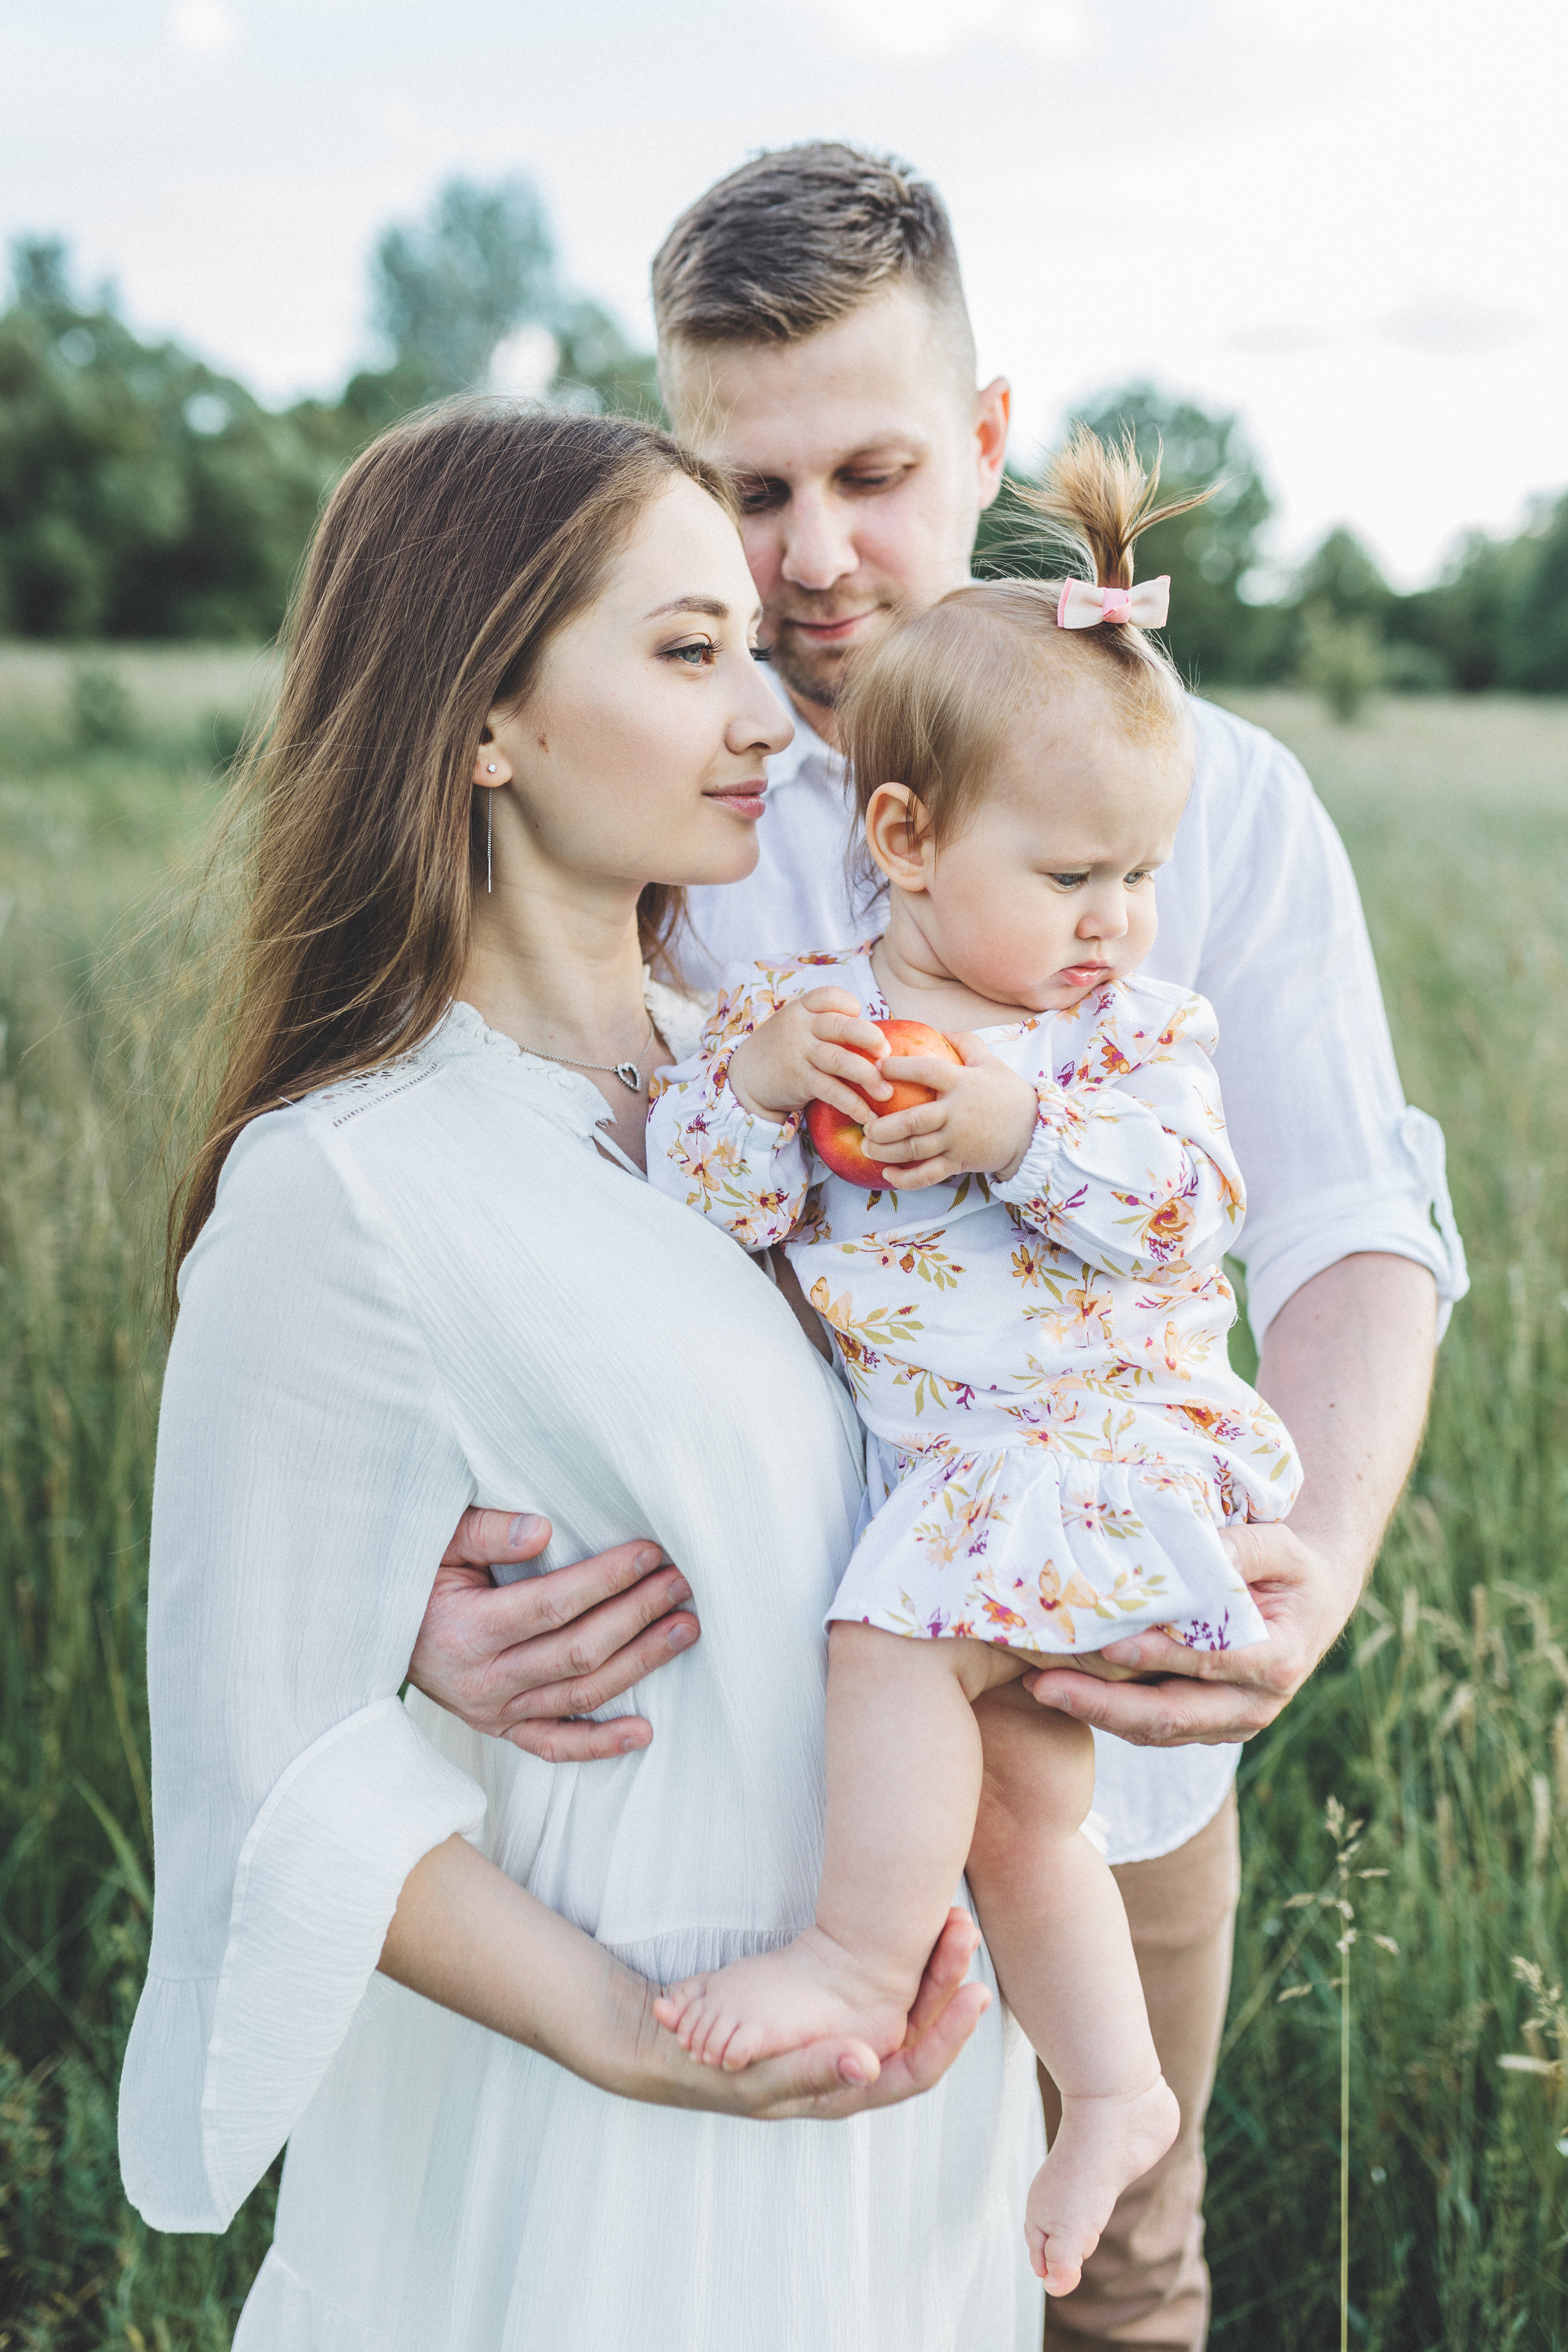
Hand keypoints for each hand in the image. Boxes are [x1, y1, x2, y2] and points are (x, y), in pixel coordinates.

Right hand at [408, 1509, 699, 1759]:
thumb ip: (485, 1531)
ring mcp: (492, 1712)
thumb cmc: (413, 1576)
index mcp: (467, 1629)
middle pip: (577, 1651)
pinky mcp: (499, 1729)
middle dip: (636, 1615)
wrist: (370, 1632)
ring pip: (580, 1696)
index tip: (650, 1554)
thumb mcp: (437, 1541)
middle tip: (681, 1584)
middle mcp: (482, 1680)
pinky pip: (554, 1745)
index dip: (606, 1580)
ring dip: (639, 1664)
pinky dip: (599, 1744)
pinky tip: (645, 1731)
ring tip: (684, 1630)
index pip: (552, 1605)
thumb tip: (542, 1530)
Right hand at [643, 1909, 990, 2117]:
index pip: (914, 2071)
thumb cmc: (720, 2072)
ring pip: (908, 2002)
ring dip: (933, 1961)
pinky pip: (886, 1984)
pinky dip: (905, 1954)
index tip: (975, 1991)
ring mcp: (851, 2034)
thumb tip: (868, 2064)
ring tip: (953, 1917)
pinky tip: (919, 1920)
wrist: (680, 2046)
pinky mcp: (837, 2007)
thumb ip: (811, 2071)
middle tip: (963, 1927)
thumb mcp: (760, 2078)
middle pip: (921, 2028)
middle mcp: (859, 2066)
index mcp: (848, 2093)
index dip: (949, 2036)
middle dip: (947, 1978)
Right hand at [727, 987, 892, 1122]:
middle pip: (842, 1026)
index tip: (861, 1015)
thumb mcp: (799, 1027)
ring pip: (840, 1060)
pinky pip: (831, 1091)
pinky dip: (853, 1104)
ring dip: (869, 1076)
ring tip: (887, 1092)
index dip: (850, 1005)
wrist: (745, 1077)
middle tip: (887, 1054)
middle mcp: (801, 1028)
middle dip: (871, 1038)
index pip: (829, 996)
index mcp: (803, 1009)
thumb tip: (878, 1038)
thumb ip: (829, 1025)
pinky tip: (868, 1114)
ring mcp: (799, 1054)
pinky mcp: (799, 1081)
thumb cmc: (784, 1049)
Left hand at [862, 1034, 1036, 1191]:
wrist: (1034, 1132)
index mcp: (962, 1082)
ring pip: (915, 1149)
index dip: (899, 1068)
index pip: (926, 1070)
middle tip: (865, 1124)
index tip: (877, 1067)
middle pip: (913, 1120)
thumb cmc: (1008, 1094)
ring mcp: (957, 1140)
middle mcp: (956, 1113)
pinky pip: (929, 1175)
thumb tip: (942, 1030)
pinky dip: (907, 1179)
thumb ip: (967, 1043)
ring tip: (868, 1146)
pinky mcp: (959, 1162)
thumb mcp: (991, 1063)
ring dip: (887, 1151)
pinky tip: (889, 1175)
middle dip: (884, 1125)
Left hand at [1020, 1521, 1362, 1746]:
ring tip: (1039, 1688)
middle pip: (1172, 1716)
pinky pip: (1154, 1730)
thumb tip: (1200, 1547)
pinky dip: (1109, 1714)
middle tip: (1043, 1685)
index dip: (1158, 1656)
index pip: (1210, 1662)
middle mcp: (1253, 1705)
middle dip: (1104, 1705)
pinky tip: (1065, 1692)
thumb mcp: (1281, 1547)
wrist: (1310, 1606)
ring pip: (1157, 1732)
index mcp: (1276, 1661)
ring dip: (1096, 1714)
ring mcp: (1228, 1724)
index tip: (1107, 1646)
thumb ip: (1245, 1547)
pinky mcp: (1206, 1728)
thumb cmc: (1289, 1568)